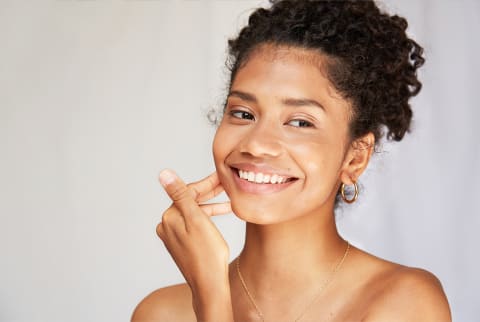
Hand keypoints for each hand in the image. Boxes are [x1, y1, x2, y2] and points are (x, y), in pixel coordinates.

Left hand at [156, 169, 232, 319]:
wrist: (209, 285)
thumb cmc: (207, 254)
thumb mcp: (197, 219)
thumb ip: (181, 195)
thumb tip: (163, 173)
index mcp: (169, 217)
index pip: (189, 192)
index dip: (208, 183)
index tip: (223, 177)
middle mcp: (167, 226)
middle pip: (190, 201)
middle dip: (210, 193)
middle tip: (228, 185)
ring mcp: (173, 236)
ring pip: (194, 213)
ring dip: (211, 206)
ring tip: (229, 202)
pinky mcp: (181, 244)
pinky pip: (194, 224)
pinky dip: (207, 218)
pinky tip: (220, 218)